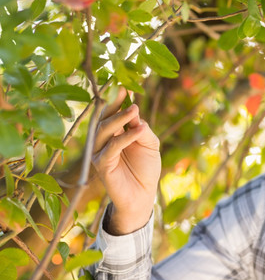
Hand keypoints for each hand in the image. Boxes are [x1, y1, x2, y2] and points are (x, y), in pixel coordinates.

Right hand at [92, 88, 160, 234]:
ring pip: (105, 130)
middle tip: (125, 91)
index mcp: (114, 133)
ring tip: (135, 108)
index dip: (117, 99)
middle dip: (114, 103)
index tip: (125, 84)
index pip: (112, 112)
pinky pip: (112, 148)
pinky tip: (139, 129)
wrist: (143, 195)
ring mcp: (100, 152)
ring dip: (120, 118)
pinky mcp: (101, 165)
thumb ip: (142, 129)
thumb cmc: (146, 169)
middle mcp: (103, 140)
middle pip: (105, 118)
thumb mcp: (150, 144)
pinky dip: (126, 137)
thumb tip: (135, 112)